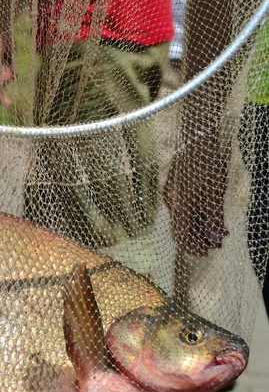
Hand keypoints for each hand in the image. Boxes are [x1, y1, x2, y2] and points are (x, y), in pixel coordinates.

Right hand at [164, 137, 229, 257]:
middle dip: (199, 238)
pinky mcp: (177, 186)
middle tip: (217, 242)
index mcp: (179, 207)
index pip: (181, 236)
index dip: (193, 247)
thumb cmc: (206, 166)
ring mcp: (173, 194)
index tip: (207, 253)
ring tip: (218, 229)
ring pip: (184, 217)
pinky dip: (197, 214)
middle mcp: (172, 202)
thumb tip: (213, 240)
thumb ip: (213, 219)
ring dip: (200, 226)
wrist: (196, 139)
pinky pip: (185, 206)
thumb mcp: (215, 194)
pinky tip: (210, 212)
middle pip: (182, 228)